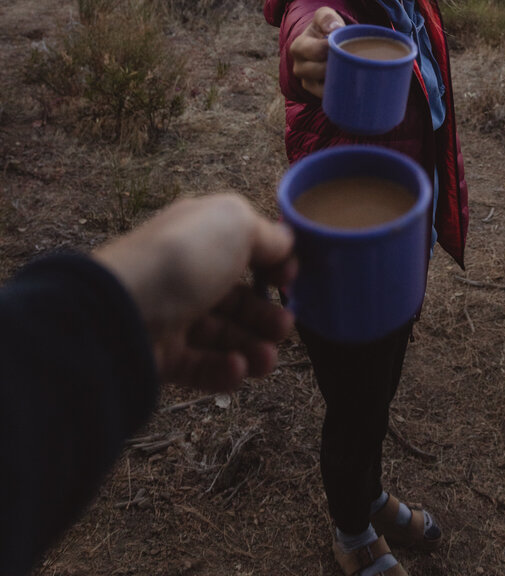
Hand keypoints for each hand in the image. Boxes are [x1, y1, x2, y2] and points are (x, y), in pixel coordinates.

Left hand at [94, 194, 295, 391]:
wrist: (122, 310)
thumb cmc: (184, 257)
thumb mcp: (237, 224)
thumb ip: (268, 235)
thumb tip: (286, 242)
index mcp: (199, 234)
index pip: (242, 249)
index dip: (271, 265)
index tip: (289, 278)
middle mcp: (185, 273)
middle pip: (236, 298)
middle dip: (266, 315)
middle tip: (285, 327)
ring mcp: (172, 316)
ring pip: (223, 336)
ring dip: (253, 348)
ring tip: (267, 359)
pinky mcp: (161, 356)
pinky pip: (201, 366)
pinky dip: (224, 370)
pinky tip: (239, 369)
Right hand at [289, 6, 343, 96]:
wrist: (321, 45)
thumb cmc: (324, 30)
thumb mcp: (323, 17)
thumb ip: (326, 17)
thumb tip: (335, 28)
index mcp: (298, 47)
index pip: (316, 50)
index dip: (333, 49)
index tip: (346, 44)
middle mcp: (299, 67)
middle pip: (320, 71)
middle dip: (337, 65)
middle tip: (353, 58)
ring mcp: (307, 83)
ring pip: (323, 87)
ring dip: (339, 79)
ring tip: (352, 69)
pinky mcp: (317, 94)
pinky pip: (328, 97)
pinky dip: (339, 93)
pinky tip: (349, 85)